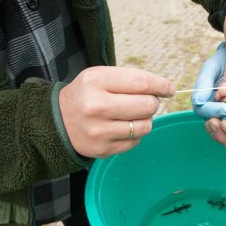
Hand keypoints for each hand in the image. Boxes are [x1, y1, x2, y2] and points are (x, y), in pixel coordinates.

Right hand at [59, 66, 174, 157]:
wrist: (57, 122)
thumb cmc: (86, 95)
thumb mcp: (100, 77)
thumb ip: (130, 79)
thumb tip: (165, 89)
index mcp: (96, 81)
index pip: (141, 83)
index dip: (161, 85)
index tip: (169, 88)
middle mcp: (96, 106)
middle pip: (147, 105)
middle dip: (152, 103)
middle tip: (144, 102)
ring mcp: (99, 131)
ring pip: (144, 126)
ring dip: (144, 120)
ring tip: (132, 115)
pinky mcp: (103, 149)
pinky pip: (135, 141)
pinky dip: (134, 134)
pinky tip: (121, 128)